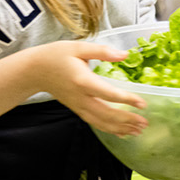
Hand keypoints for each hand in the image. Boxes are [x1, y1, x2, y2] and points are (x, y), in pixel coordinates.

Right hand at [24, 41, 147, 136]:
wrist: (34, 71)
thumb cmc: (56, 56)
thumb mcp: (79, 47)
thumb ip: (103, 51)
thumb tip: (125, 54)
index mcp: (83, 81)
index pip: (108, 94)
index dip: (127, 100)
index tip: (143, 103)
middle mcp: (81, 97)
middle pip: (106, 114)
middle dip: (127, 120)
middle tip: (145, 123)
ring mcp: (78, 106)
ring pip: (100, 122)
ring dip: (120, 128)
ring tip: (139, 131)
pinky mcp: (77, 110)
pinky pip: (94, 123)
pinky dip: (109, 129)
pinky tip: (122, 133)